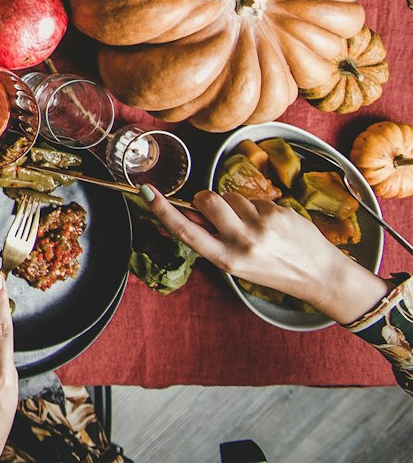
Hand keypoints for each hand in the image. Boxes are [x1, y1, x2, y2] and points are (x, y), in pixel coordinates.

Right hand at [144, 187, 387, 324]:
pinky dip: (257, 208)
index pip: (187, 232)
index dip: (164, 211)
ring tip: (253, 225)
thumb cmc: (274, 271)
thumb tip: (190, 212)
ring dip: (235, 205)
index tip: (147, 193)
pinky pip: (255, 198)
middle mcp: (244, 241)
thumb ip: (213, 239)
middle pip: (207, 199)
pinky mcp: (280, 211)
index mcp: (228, 259)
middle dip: (207, 200)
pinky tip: (271, 225)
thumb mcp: (236, 265)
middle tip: (217, 213)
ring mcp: (264, 224)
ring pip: (231, 196)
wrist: (321, 275)